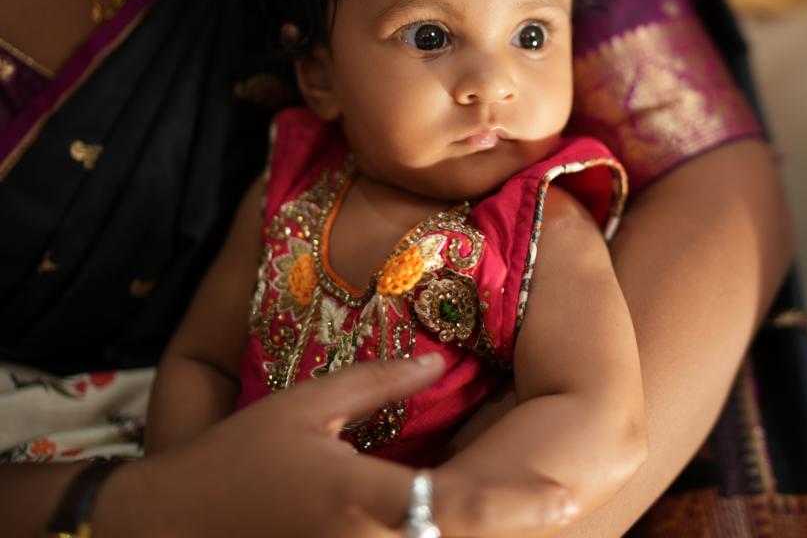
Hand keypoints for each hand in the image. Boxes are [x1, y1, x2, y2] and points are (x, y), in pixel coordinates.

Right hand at [95, 355, 574, 536]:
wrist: (163, 529)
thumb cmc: (234, 461)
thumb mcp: (305, 409)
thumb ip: (376, 382)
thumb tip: (436, 362)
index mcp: (361, 498)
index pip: (456, 506)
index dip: (516, 505)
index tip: (566, 495)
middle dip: (511, 529)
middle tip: (565, 506)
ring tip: (526, 513)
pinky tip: (454, 532)